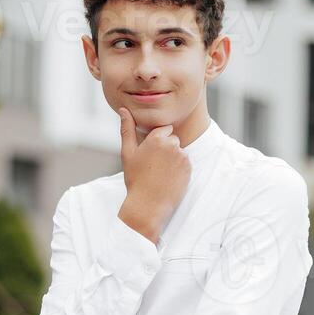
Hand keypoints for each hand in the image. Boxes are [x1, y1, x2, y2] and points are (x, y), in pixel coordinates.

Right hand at [117, 106, 191, 240]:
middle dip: (166, 148)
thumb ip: (127, 129)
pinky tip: (169, 178)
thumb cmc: (135, 179)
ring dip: (173, 158)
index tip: (150, 154)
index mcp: (156, 138)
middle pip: (173, 139)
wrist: (148, 204)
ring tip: (161, 173)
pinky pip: (185, 162)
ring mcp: (182, 156)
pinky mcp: (189, 168)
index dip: (157, 141)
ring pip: (179, 151)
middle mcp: (172, 144)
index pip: (164, 129)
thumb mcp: (128, 153)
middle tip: (154, 165)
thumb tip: (124, 110)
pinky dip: (180, 168)